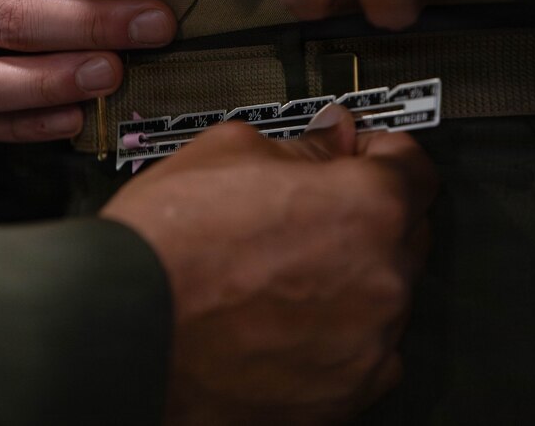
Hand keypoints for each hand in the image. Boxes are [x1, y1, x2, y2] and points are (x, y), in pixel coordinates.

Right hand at [102, 104, 436, 424]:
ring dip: (353, 276)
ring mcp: (368, 345)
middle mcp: (383, 279)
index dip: (384, 154)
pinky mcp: (344, 395)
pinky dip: (340, 333)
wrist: (120, 334)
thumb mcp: (229, 152)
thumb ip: (304, 143)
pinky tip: (286, 318)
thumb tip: (334, 138)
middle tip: (311, 212)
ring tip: (282, 272)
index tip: (364, 157)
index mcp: (367, 207)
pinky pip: (366, 352)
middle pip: (406, 232)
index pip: (414, 167)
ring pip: (385, 294)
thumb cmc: (165, 248)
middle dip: (369, 215)